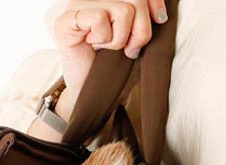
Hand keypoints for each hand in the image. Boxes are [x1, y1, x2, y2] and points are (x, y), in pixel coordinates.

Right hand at [53, 0, 166, 117]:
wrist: (94, 94)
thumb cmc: (115, 67)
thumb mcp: (138, 38)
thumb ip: (146, 15)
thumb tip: (160, 9)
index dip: (154, 2)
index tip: (159, 20)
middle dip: (140, 30)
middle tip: (130, 50)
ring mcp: (76, 6)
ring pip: (122, 10)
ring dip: (120, 39)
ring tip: (108, 48)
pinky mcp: (65, 21)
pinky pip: (100, 19)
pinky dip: (103, 39)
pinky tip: (93, 46)